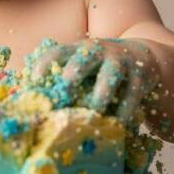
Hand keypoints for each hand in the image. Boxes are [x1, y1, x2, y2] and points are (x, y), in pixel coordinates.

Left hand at [28, 37, 159, 124]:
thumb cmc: (100, 69)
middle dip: (73, 72)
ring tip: (94, 112)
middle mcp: (98, 51)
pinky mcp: (140, 75)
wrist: (144, 58)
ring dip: (100, 94)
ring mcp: (120, 61)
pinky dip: (125, 109)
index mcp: (78, 50)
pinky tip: (119, 124)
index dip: (44, 63)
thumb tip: (28, 102)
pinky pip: (132, 93)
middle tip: (64, 89)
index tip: (33, 79)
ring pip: (110, 75)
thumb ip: (62, 79)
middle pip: (84, 58)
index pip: (57, 52)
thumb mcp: (82, 67)